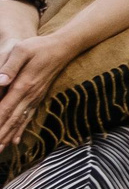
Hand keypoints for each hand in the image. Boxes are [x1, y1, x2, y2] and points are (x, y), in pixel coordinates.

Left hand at [0, 32, 72, 150]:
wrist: (63, 47)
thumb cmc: (39, 46)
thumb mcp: (22, 49)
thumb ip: (10, 65)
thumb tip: (0, 81)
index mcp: (23, 85)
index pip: (5, 109)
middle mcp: (30, 96)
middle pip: (11, 120)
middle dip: (0, 135)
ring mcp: (35, 98)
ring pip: (19, 122)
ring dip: (8, 137)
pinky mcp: (38, 98)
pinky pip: (27, 118)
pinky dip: (20, 131)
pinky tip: (15, 141)